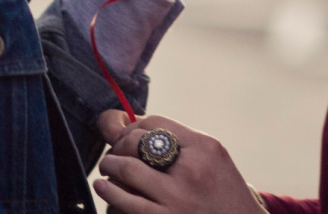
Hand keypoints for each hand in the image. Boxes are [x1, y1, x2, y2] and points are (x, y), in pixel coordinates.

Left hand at [95, 111, 266, 213]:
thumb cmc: (221, 191)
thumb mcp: (211, 157)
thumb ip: (176, 139)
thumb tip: (125, 122)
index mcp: (203, 148)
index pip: (154, 122)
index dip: (133, 125)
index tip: (128, 134)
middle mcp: (190, 171)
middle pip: (135, 143)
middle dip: (117, 145)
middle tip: (114, 153)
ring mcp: (176, 200)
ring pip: (125, 171)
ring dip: (109, 166)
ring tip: (107, 168)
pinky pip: (124, 205)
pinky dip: (109, 194)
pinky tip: (105, 189)